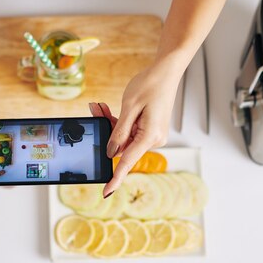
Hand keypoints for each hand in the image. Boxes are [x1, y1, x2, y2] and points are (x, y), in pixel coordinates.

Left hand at [94, 64, 181, 196]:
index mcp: (150, 136)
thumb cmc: (151, 84)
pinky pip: (128, 131)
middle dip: (106, 130)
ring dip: (110, 124)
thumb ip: (118, 132)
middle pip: (121, 146)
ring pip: (123, 138)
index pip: (128, 161)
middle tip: (95, 109)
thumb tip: (111, 153)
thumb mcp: (130, 107)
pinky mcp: (149, 129)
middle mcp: (154, 139)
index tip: (106, 191)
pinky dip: (118, 122)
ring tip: (99, 106)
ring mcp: (152, 135)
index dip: (115, 178)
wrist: (167, 71)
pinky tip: (107, 109)